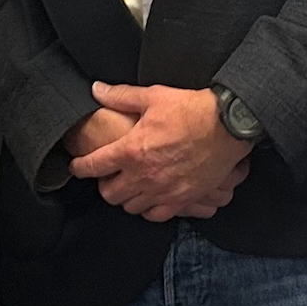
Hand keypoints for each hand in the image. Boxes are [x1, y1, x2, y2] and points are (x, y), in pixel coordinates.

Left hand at [68, 83, 252, 220]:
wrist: (228, 125)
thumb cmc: (193, 110)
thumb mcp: (154, 96)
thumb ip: (121, 96)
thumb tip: (97, 89)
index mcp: (132, 150)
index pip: (93, 166)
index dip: (80, 167)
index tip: (78, 166)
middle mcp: (144, 175)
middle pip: (109, 194)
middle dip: (104, 185)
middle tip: (108, 176)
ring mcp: (163, 190)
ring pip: (130, 207)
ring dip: (126, 197)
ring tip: (129, 186)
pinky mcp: (182, 199)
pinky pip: (155, 215)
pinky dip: (148, 209)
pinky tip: (150, 198)